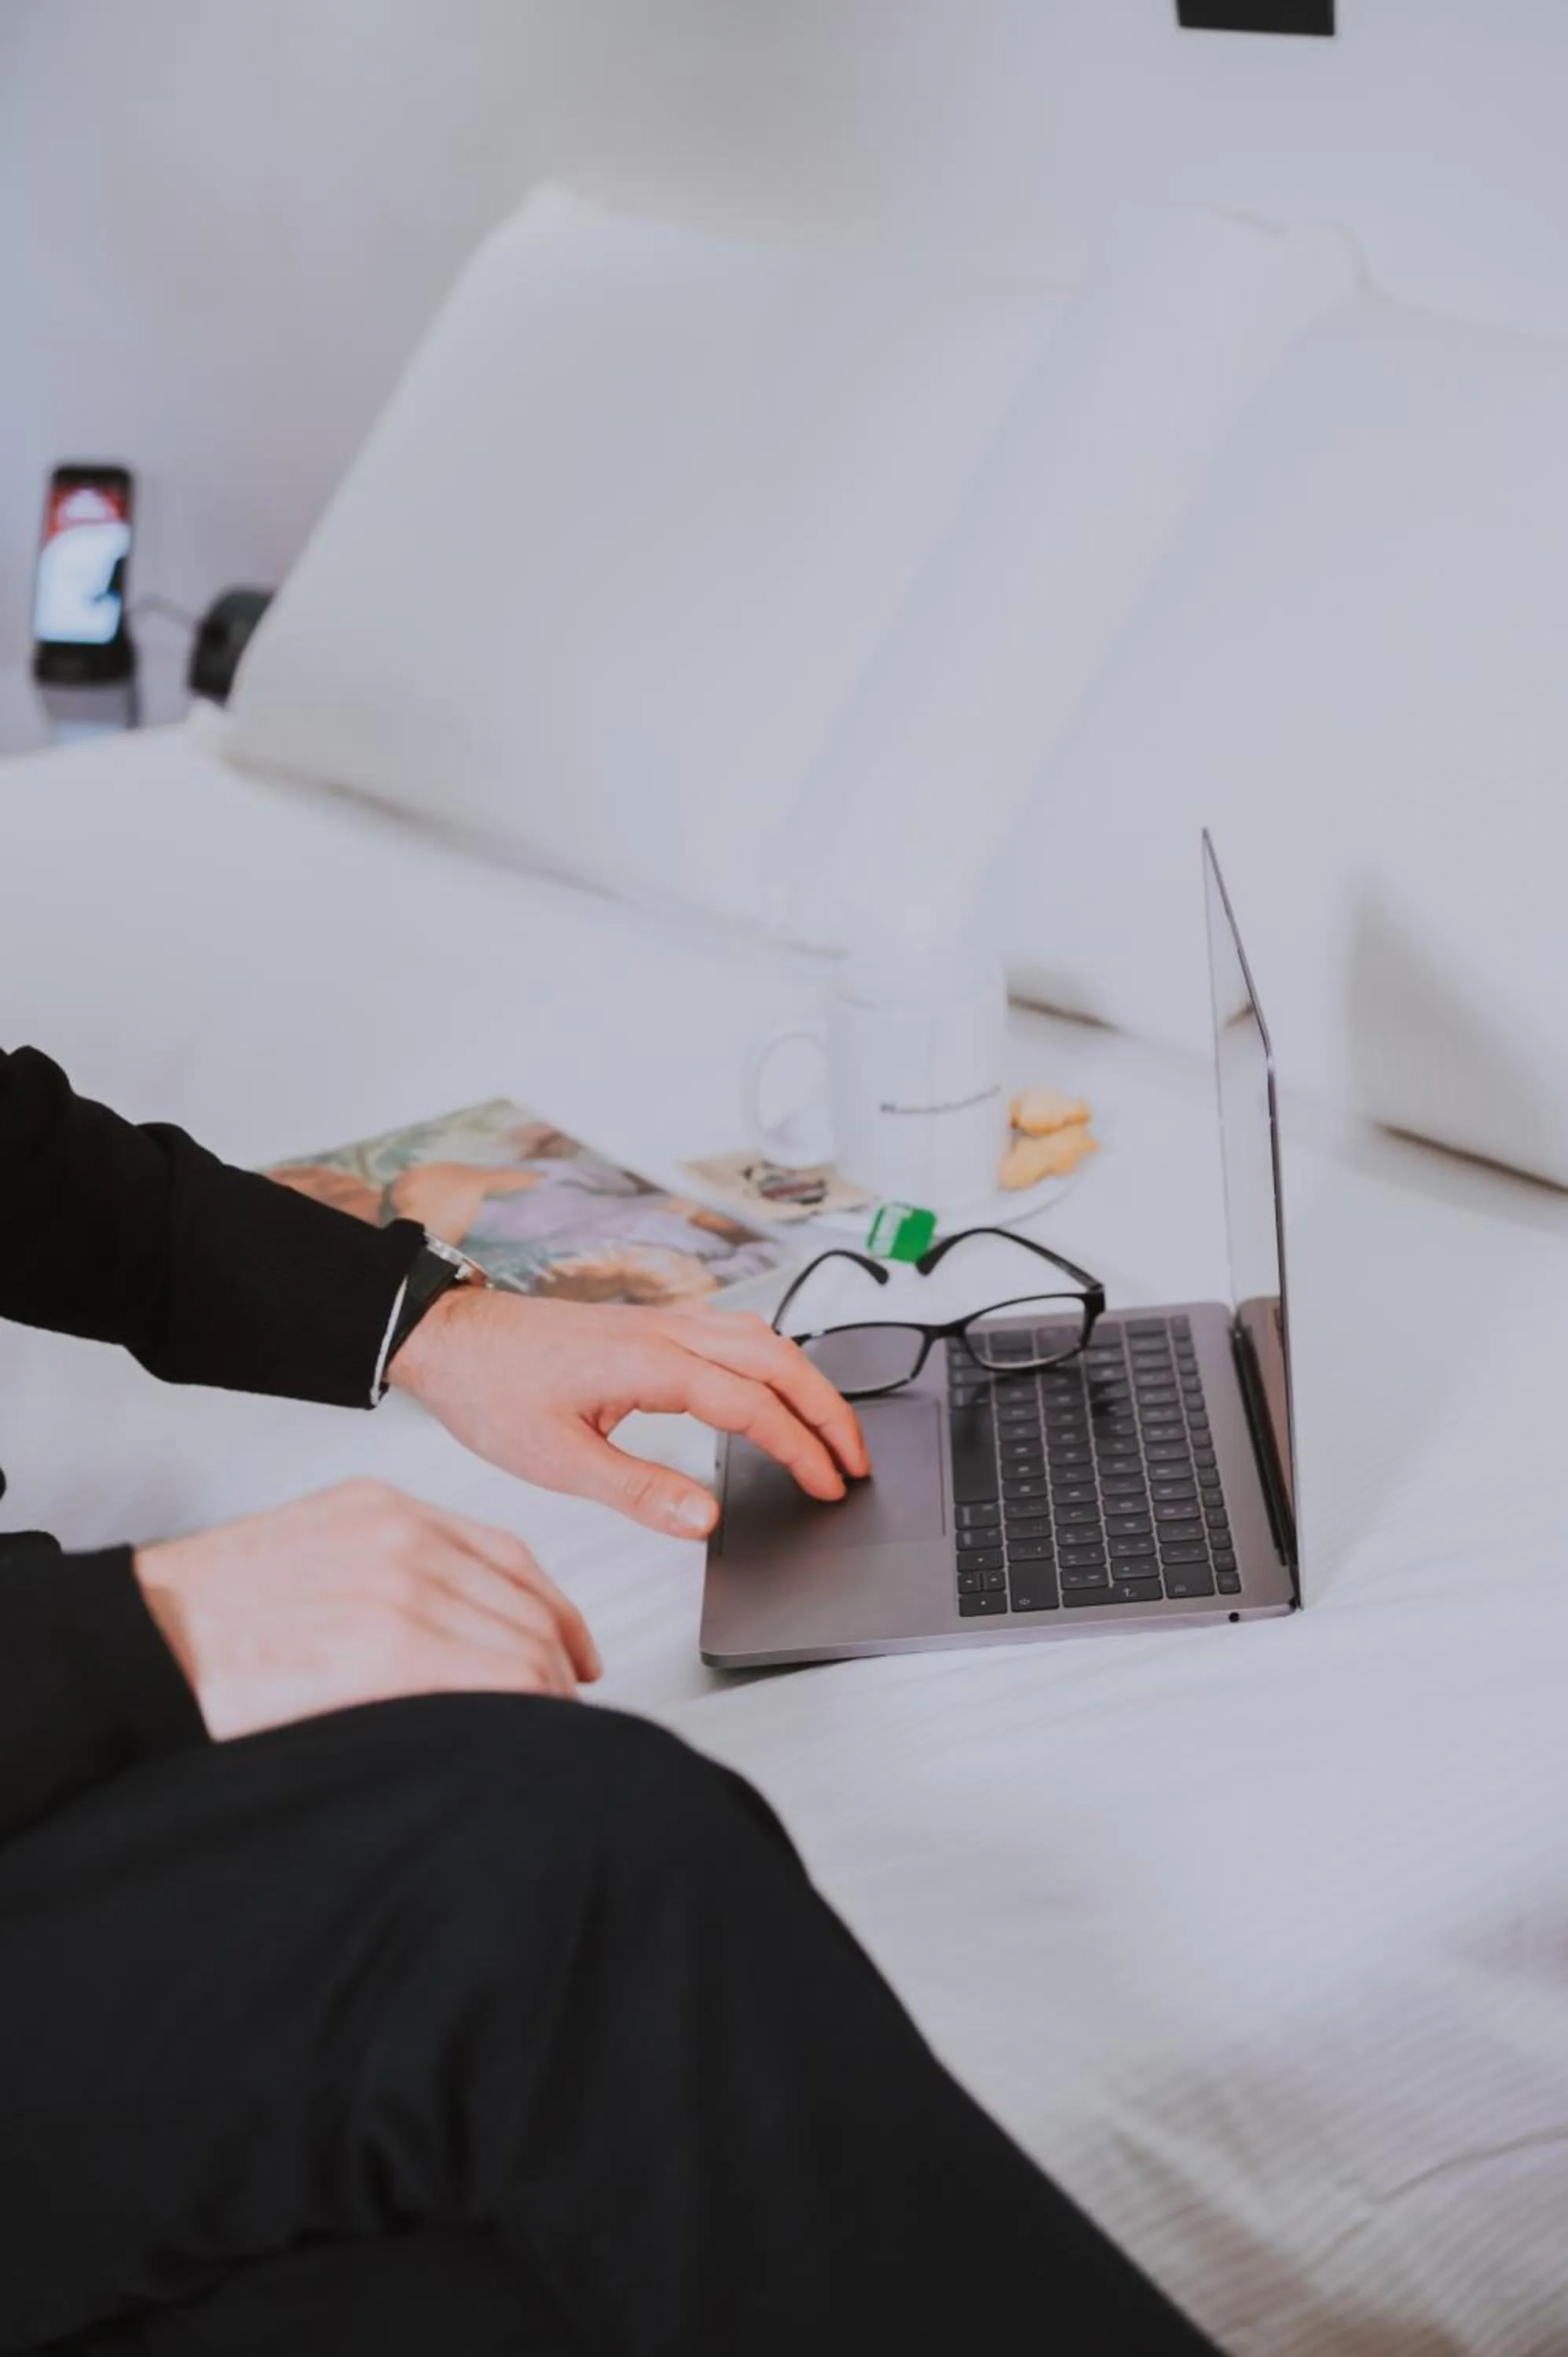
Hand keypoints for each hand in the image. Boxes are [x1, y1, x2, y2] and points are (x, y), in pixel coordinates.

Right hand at [135, 1479, 599, 1740]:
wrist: (144, 1638)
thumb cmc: (215, 1614)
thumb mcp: (316, 1552)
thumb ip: (391, 1569)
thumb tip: (461, 1628)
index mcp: (385, 1508)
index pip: (510, 1556)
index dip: (557, 1612)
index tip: (573, 1654)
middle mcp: (403, 1536)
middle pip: (527, 1605)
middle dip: (556, 1666)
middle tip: (562, 1712)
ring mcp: (399, 1587)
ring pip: (523, 1647)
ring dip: (545, 1699)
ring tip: (543, 1737)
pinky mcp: (387, 1647)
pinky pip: (496, 1680)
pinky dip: (525, 1714)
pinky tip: (522, 1740)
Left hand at [389, 1292, 868, 1538]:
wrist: (449, 1338)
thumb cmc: (491, 1390)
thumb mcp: (557, 1460)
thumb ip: (638, 1491)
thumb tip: (705, 1519)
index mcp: (650, 1363)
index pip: (753, 1406)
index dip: (801, 1449)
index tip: (829, 1486)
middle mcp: (665, 1331)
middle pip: (778, 1358)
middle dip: (829, 1409)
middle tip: (856, 1460)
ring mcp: (659, 1322)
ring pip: (760, 1337)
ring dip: (805, 1380)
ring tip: (830, 1428)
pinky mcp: (648, 1325)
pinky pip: (732, 1331)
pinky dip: (772, 1360)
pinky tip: (772, 1386)